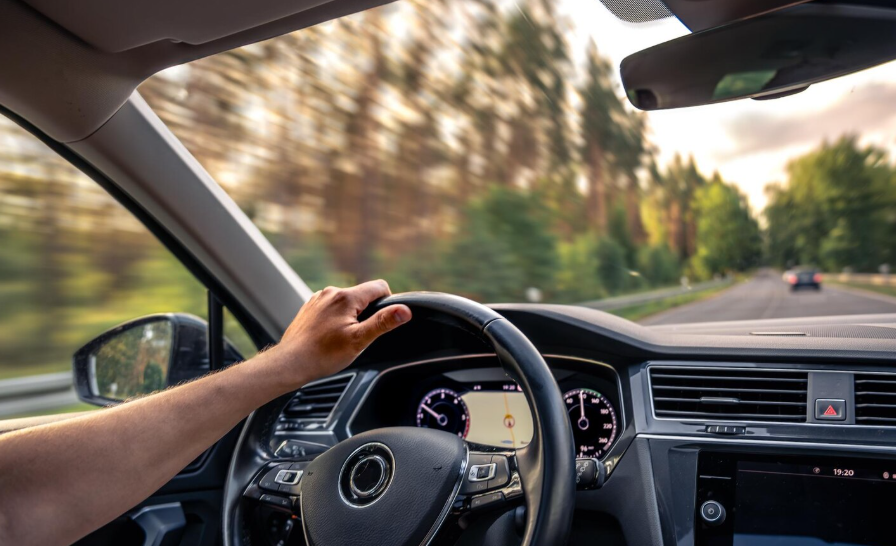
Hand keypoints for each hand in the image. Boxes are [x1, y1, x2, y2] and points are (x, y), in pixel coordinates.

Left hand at [275, 280, 411, 385]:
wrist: (290, 362)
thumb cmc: (323, 354)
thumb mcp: (359, 340)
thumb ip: (383, 323)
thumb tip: (404, 310)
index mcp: (346, 297)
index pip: (379, 287)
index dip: (387, 303)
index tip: (380, 321)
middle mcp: (331, 292)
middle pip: (362, 295)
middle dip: (367, 312)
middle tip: (359, 335)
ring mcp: (318, 299)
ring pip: (346, 302)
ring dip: (351, 316)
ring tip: (342, 338)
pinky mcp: (310, 307)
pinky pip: (332, 307)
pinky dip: (336, 319)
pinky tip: (329, 336)